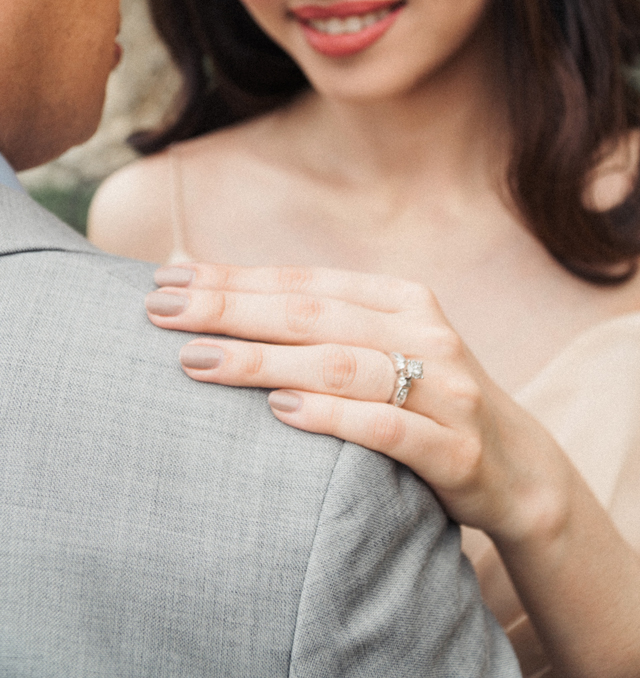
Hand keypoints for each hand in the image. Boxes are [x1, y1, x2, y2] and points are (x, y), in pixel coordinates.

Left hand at [146, 263, 571, 544]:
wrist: (519, 466)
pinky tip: (278, 411)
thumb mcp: (382, 349)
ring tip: (198, 361)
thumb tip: (217, 295)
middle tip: (161, 311)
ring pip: (343, 364)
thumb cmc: (426, 400)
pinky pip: (386, 426)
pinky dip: (331, 415)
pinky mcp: (457, 447)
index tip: (168, 280)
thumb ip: (318, 325)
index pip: (305, 282)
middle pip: (314, 316)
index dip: (235, 279)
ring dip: (265, 361)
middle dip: (232, 310)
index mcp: (403, 299)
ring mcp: (445, 389)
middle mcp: (425, 331)